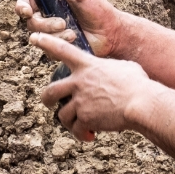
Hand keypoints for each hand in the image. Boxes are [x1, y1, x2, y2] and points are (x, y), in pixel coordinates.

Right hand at [14, 0, 125, 58]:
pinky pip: (48, 49)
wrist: (111, 32)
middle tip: (62, 23)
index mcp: (49, 1)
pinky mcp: (57, 47)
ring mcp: (51, 33)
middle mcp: (47, 17)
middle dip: (44, 24)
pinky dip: (60, 43)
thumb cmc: (99, 10)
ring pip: (38, 37)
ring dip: (54, 35)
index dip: (21, 6)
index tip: (27, 11)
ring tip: (72, 33)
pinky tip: (74, 39)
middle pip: (31, 22)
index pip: (26, 2)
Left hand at [33, 33, 151, 140]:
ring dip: (70, 122)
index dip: (47, 42)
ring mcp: (80, 101)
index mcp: (88, 65)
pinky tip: (91, 136)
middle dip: (47, 99)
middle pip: (51, 91)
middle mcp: (79, 82)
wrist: (141, 103)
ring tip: (82, 126)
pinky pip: (76, 129)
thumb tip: (113, 71)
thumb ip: (111, 68)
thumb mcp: (125, 67)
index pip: (63, 50)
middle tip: (49, 103)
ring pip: (62, 115)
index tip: (34, 37)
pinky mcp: (85, 118)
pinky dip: (82, 135)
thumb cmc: (138, 84)